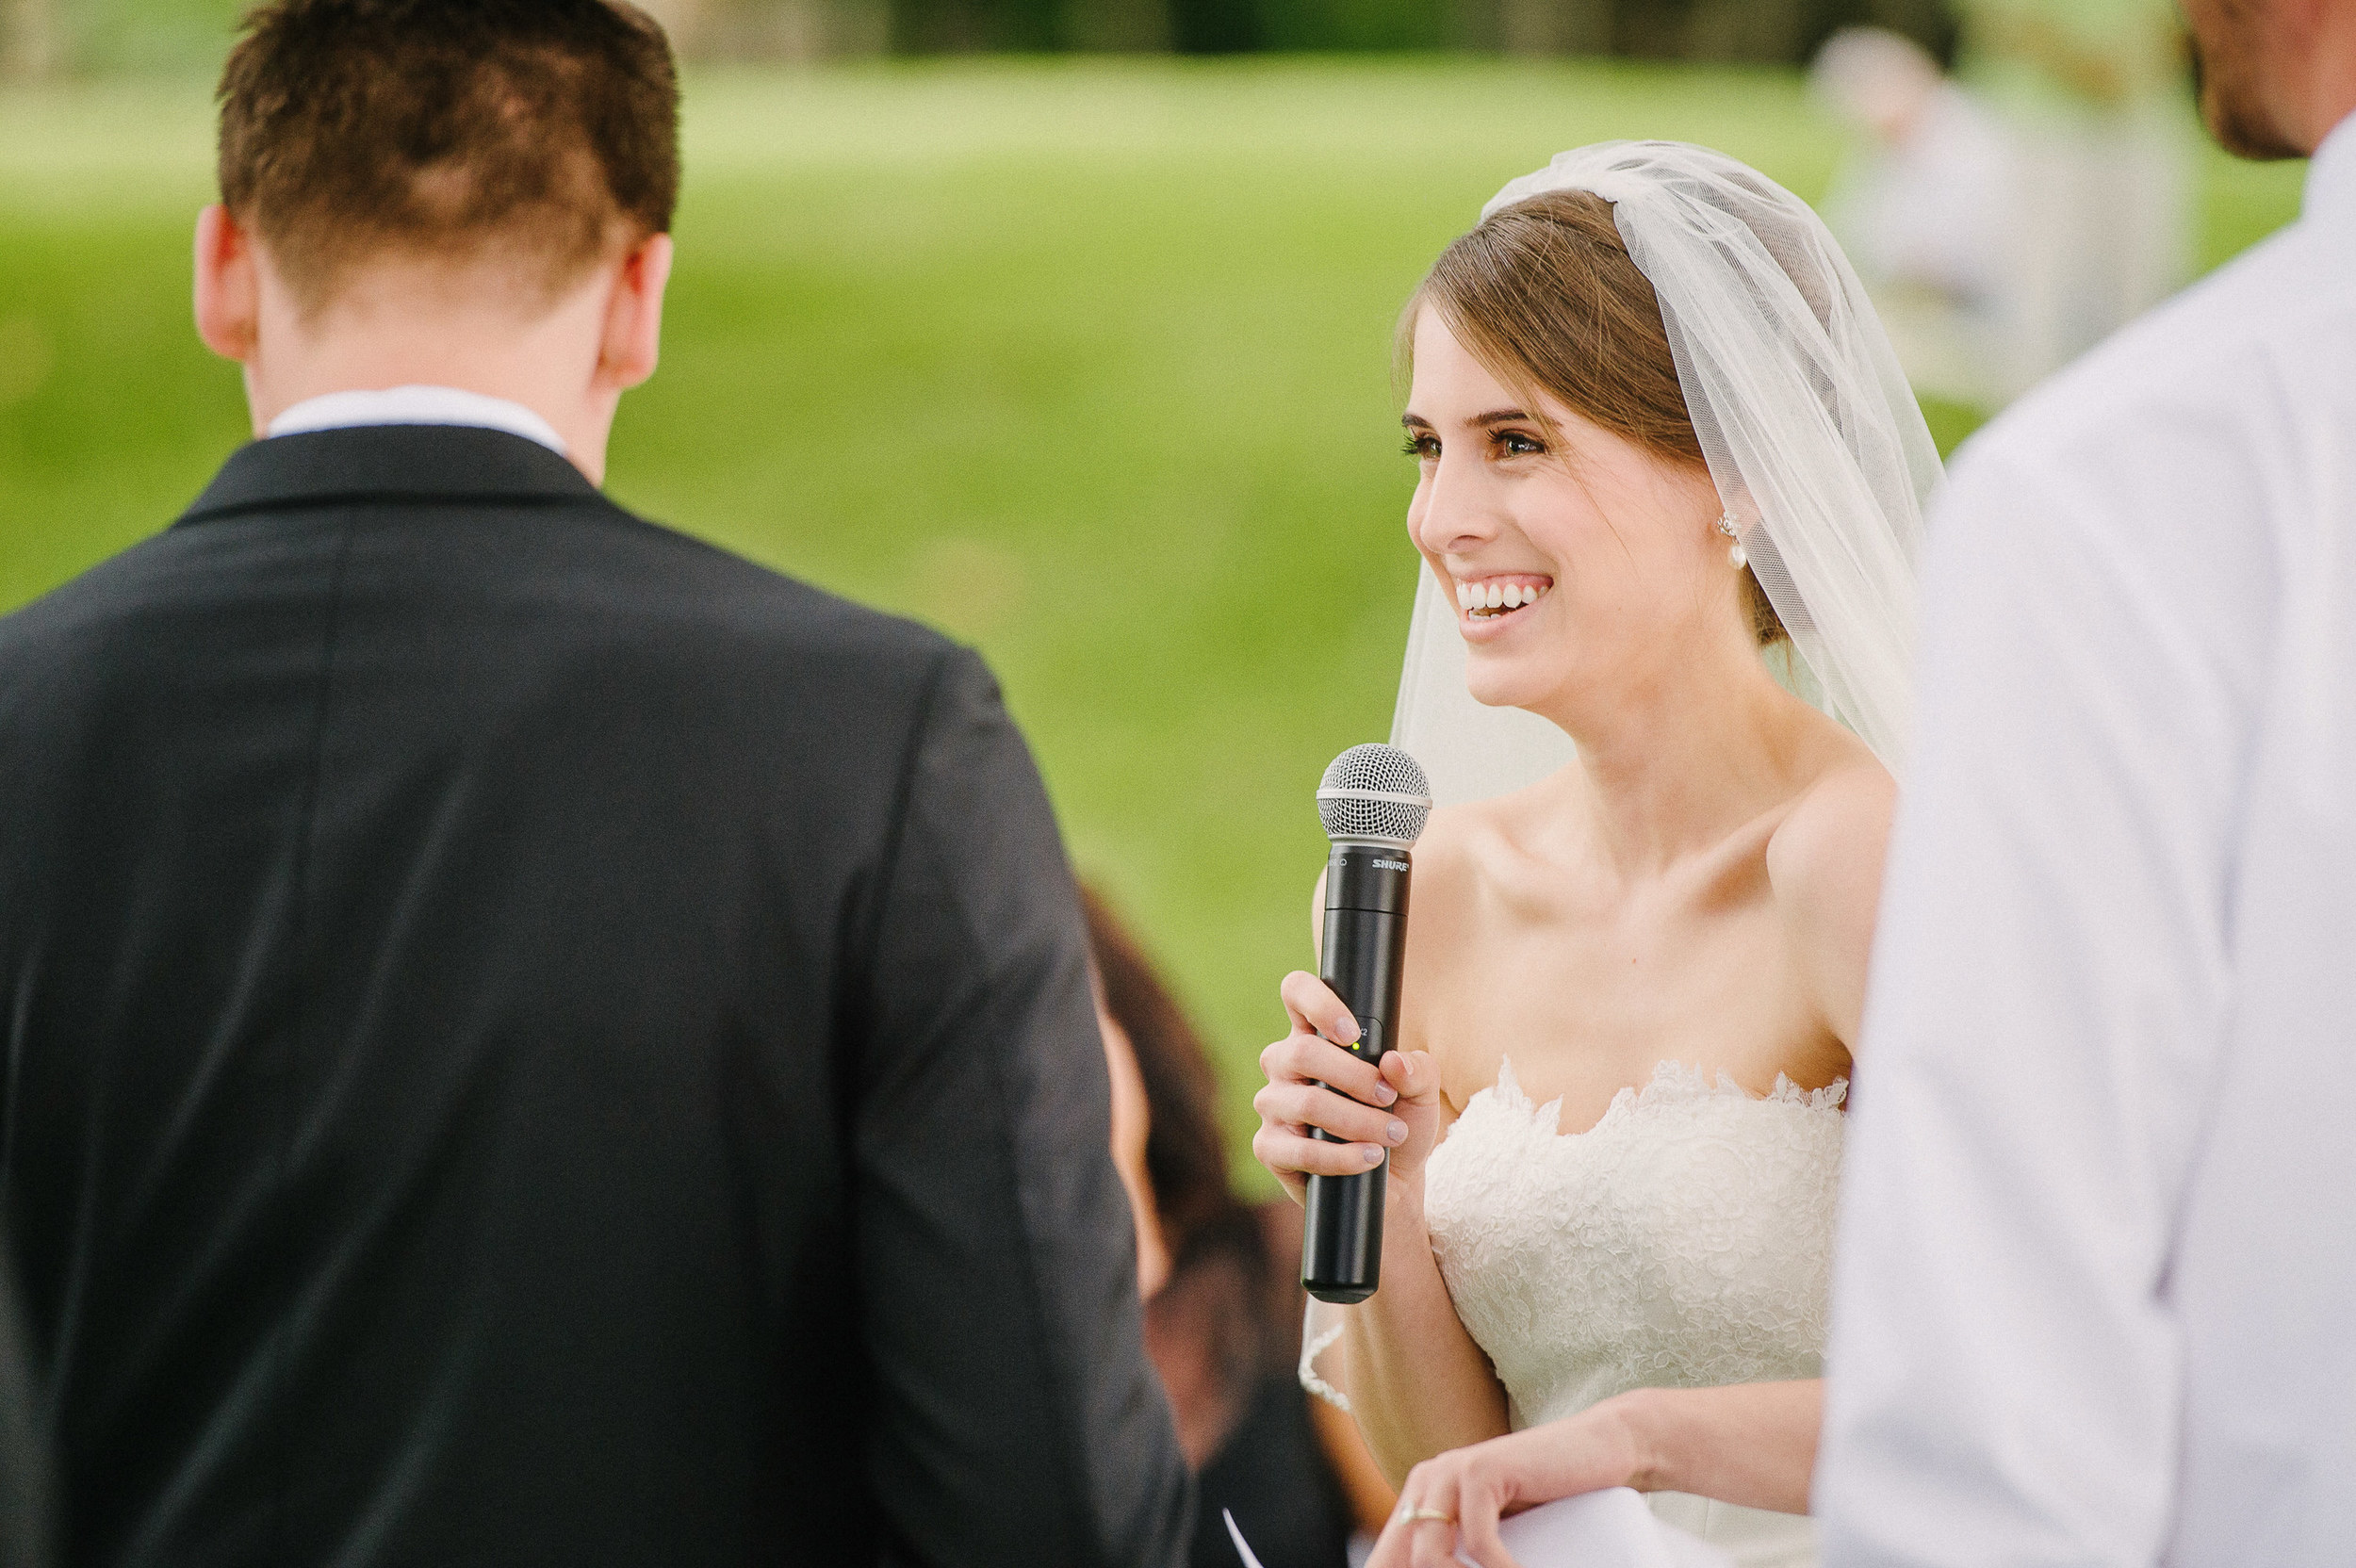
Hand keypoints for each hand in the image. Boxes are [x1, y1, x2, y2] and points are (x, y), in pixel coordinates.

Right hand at [1251, 970, 1444, 1204]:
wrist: (1392, 1181)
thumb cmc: (1399, 1123)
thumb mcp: (1422, 1093)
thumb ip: (1417, 1070)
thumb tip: (1392, 1063)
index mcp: (1314, 1036)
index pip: (1297, 994)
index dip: (1317, 1001)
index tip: (1350, 1031)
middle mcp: (1284, 1064)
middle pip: (1301, 1052)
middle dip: (1354, 1077)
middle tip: (1388, 1096)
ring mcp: (1273, 1105)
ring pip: (1306, 1103)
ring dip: (1357, 1121)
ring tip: (1392, 1135)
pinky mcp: (1270, 1147)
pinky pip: (1301, 1150)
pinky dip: (1343, 1157)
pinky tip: (1370, 1157)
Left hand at [1367, 1408, 1641, 1567]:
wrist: (1598, 1449)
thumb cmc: (1551, 1499)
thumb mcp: (1492, 1532)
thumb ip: (1460, 1552)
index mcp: (1418, 1499)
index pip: (1389, 1560)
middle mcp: (1424, 1482)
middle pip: (1406, 1562)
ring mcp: (1449, 1472)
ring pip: (1431, 1558)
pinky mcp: (1481, 1470)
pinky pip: (1479, 1542)